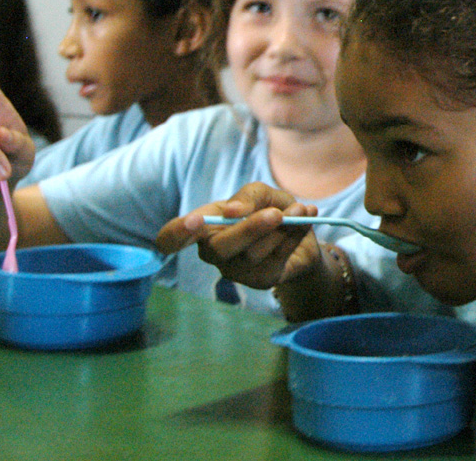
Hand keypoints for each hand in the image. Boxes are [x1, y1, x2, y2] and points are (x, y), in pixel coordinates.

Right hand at [156, 182, 321, 289]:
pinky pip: (275, 259)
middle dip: (250, 229)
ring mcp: (235, 270)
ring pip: (252, 253)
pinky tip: (304, 222)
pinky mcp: (260, 281)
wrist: (302, 231)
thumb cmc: (271, 209)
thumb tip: (232, 211)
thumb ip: (248, 195)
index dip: (175, 234)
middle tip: (276, 213)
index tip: (193, 222)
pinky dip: (293, 237)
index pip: (171, 238)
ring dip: (281, 229)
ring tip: (300, 209)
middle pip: (219, 248)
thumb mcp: (262, 193)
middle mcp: (212, 252)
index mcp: (203, 227)